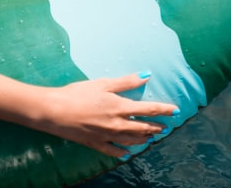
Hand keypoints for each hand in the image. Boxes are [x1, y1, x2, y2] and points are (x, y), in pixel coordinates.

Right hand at [30, 72, 178, 157]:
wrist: (54, 111)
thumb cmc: (79, 93)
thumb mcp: (104, 83)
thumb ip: (127, 82)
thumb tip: (147, 76)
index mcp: (120, 107)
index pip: (148, 109)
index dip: (164, 110)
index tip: (176, 111)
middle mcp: (116, 124)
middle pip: (142, 128)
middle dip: (156, 127)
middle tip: (167, 128)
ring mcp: (105, 136)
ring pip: (129, 140)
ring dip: (143, 139)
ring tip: (152, 138)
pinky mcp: (93, 143)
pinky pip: (111, 150)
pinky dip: (121, 152)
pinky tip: (127, 153)